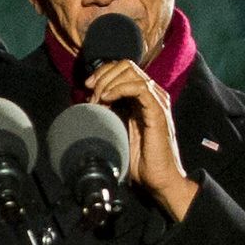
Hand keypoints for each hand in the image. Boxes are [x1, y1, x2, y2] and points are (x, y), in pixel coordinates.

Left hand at [84, 59, 200, 222]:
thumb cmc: (137, 158)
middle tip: (90, 95)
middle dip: (102, 76)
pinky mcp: (158, 112)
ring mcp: (156, 102)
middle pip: (125, 66)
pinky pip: (140, 88)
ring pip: (131, 72)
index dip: (102, 73)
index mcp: (141, 97)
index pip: (122, 68)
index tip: (86, 87)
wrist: (157, 178)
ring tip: (97, 101)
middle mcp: (151, 95)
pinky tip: (105, 100)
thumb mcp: (116, 128)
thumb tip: (87, 99)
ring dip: (108, 83)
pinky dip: (119, 89)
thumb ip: (107, 111)